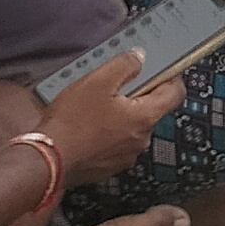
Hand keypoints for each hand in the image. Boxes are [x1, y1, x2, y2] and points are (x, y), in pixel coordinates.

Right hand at [49, 43, 186, 178]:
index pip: (175, 94)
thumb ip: (124, 66)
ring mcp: (127, 156)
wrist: (48, 161)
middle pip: (152, 111)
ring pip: (133, 128)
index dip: (171, 78)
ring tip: (95, 108)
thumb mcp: (98, 81)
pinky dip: (108, 134)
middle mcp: (142, 140)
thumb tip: (140, 58)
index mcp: (145, 117)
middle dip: (138, 97)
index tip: (160, 70)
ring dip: (121, 117)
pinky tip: (88, 128)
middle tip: (115, 87)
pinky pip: (116, 144)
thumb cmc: (73, 121)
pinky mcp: (110, 167)